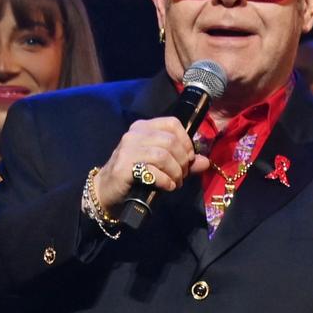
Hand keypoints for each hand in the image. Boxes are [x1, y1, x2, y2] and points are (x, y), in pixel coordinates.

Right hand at [93, 117, 209, 215]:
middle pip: (170, 141)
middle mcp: (135, 134)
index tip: (188, 158)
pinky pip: (152, 171)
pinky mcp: (123, 167)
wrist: (106, 189)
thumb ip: (183, 161)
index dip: (186, 141)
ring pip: (163, 155)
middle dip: (182, 161)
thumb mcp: (160, 164)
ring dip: (175, 172)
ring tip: (176, 182)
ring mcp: (127, 149)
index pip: (172, 123)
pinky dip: (165, 180)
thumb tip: (206, 162)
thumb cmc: (135, 173)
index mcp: (144, 127)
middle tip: (182, 175)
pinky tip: (167, 186)